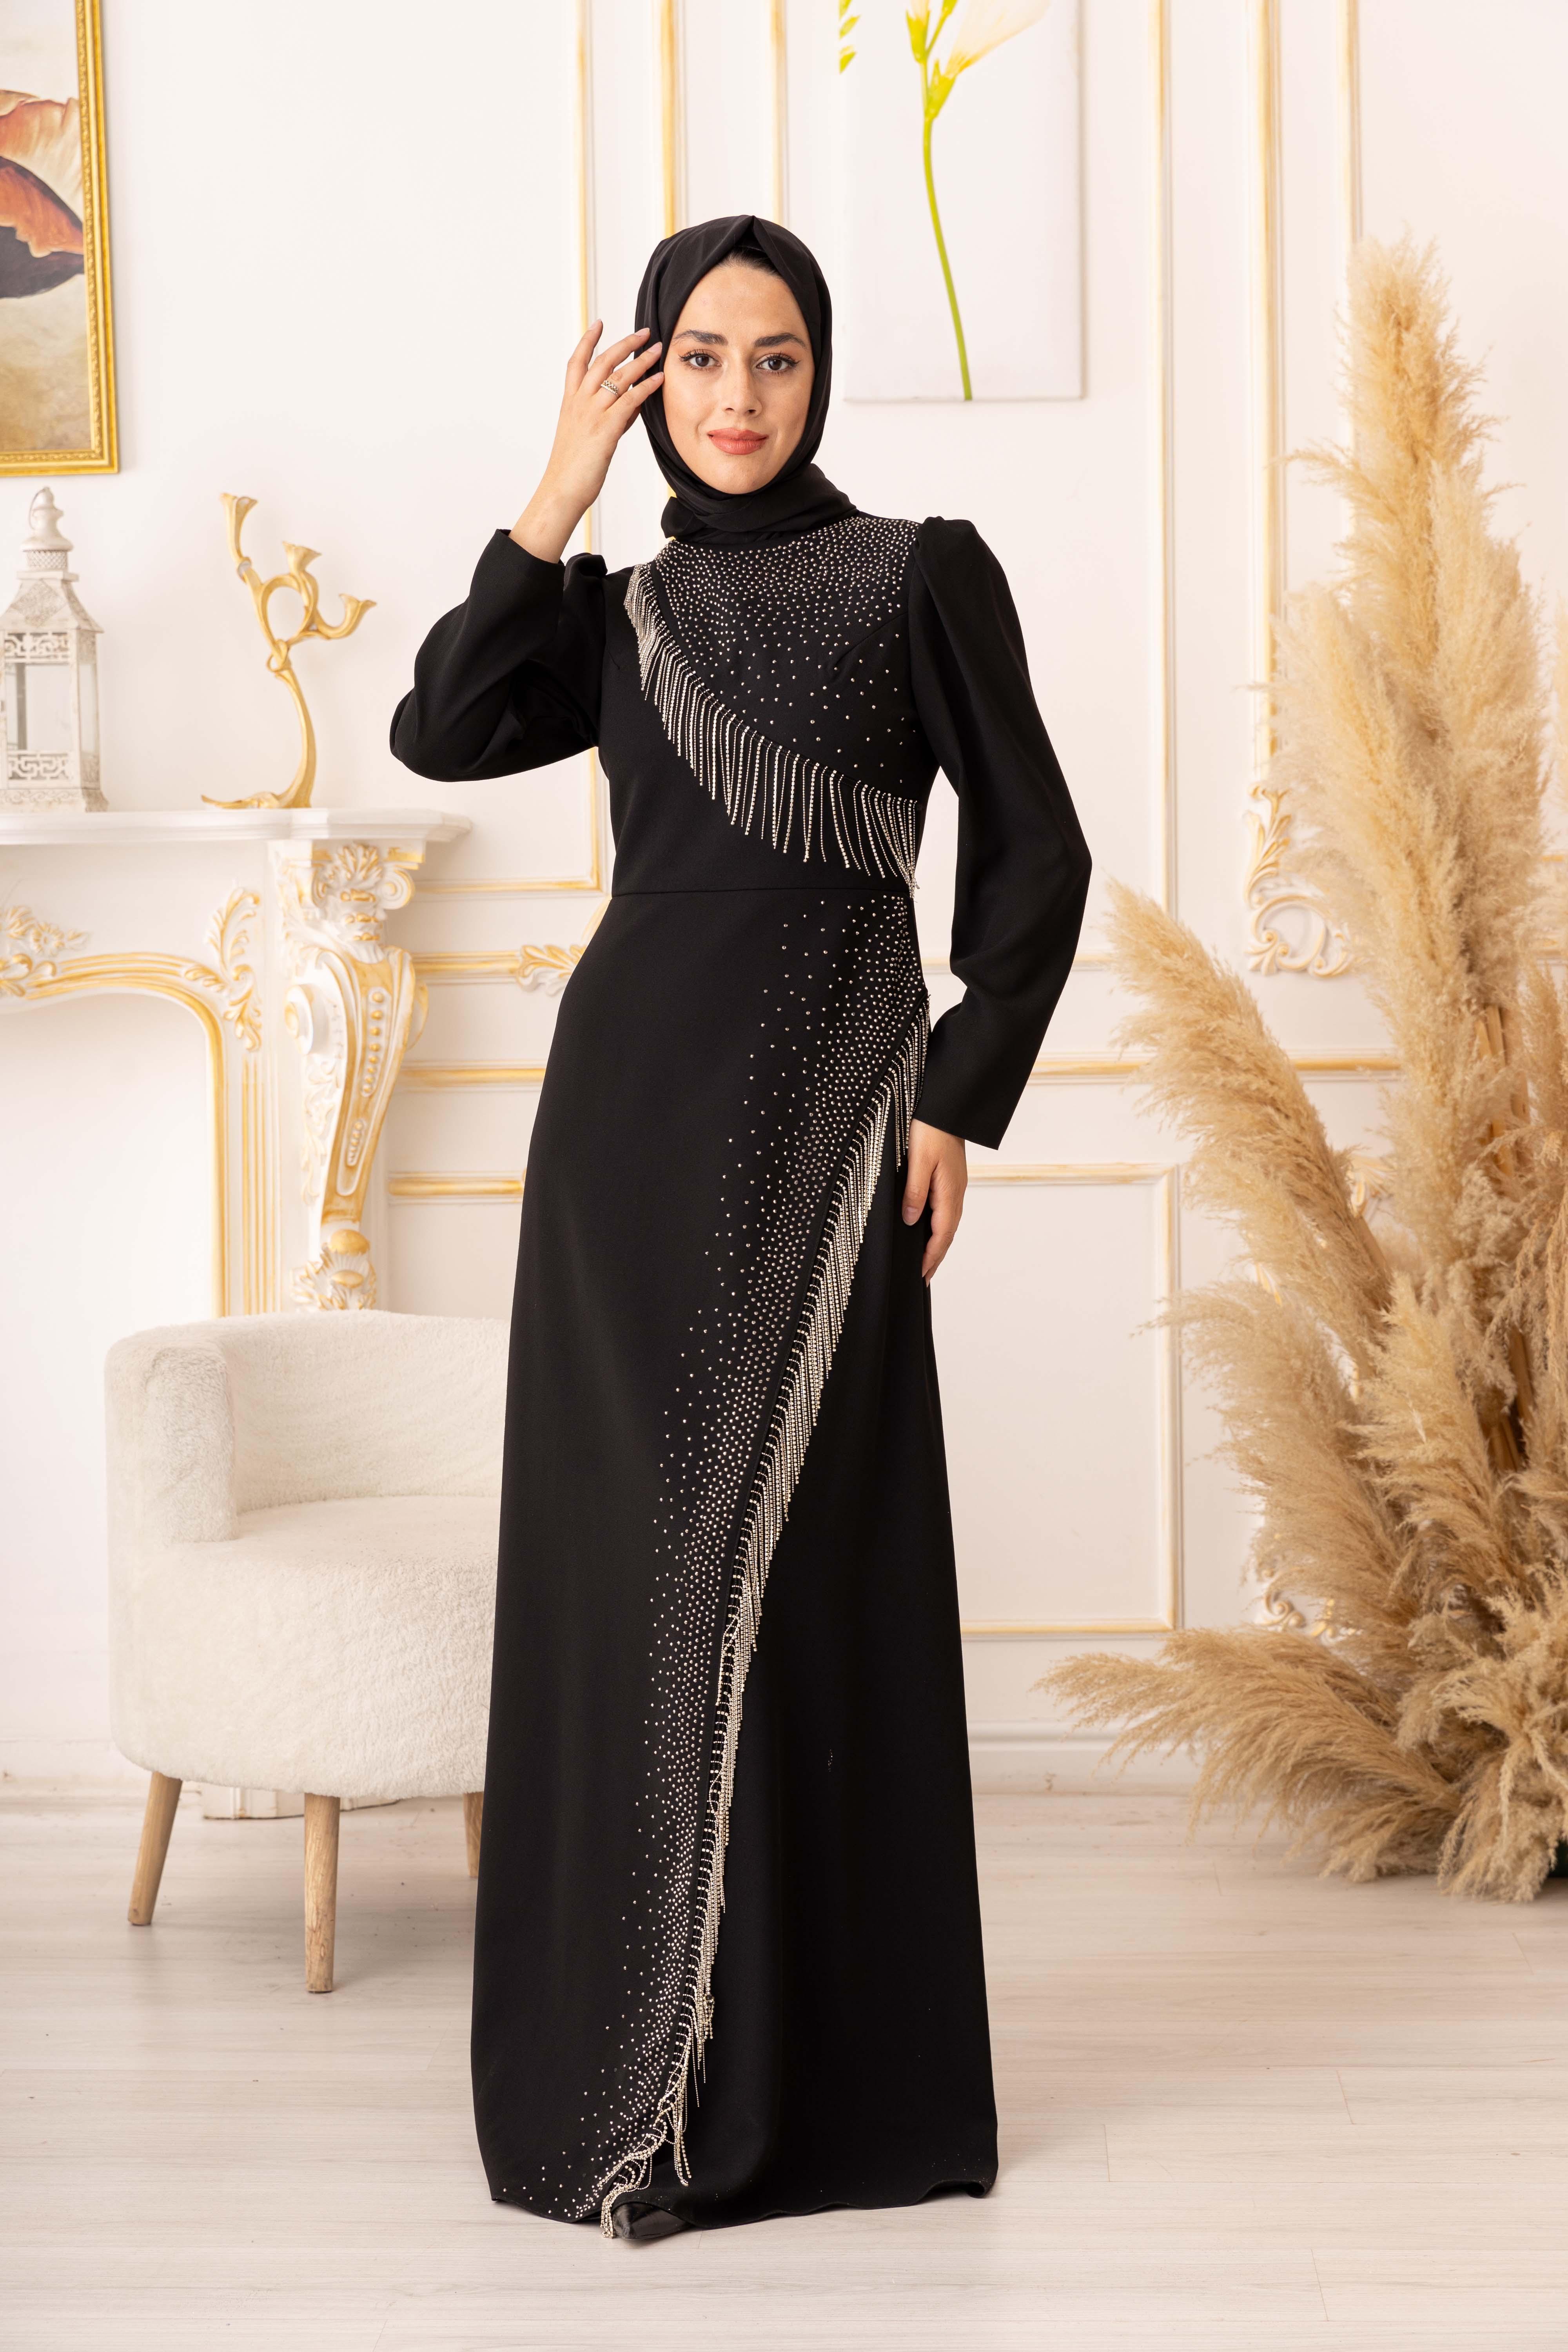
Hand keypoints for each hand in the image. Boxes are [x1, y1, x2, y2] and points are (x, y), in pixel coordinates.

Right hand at [510, 322, 664, 562]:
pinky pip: (630, 400)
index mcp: (570, 402)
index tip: (600, 323)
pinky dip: (646, 386)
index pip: (577, 362)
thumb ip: (609, 417)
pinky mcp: (605, 429)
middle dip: (625, 343)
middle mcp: (579, 402)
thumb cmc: (573, 469)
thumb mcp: (587, 437)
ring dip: (641, 360)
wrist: (561, 490)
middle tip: (644, 332)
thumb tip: (633, 405)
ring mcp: (591, 414)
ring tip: (657, 349)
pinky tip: (659, 378)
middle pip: (602, 361)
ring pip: (618, 377)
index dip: (588, 340)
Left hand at [902, 1118, 967, 1282]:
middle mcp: (956, 1193)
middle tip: (924, 1277)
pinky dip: (939, 1228)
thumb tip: (911, 1221)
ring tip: (928, 1260)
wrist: (946, 1108)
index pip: (941, 1234)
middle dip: (936, 1257)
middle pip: (948, 1234)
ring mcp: (955, 1187)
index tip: (921, 1274)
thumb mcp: (918, 1161)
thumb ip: (915, 1192)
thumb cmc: (931, 1130)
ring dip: (938, 1244)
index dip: (931, 1256)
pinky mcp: (951, 1180)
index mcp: (949, 1193)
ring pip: (948, 1223)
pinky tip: (930, 1229)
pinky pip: (946, 1211)